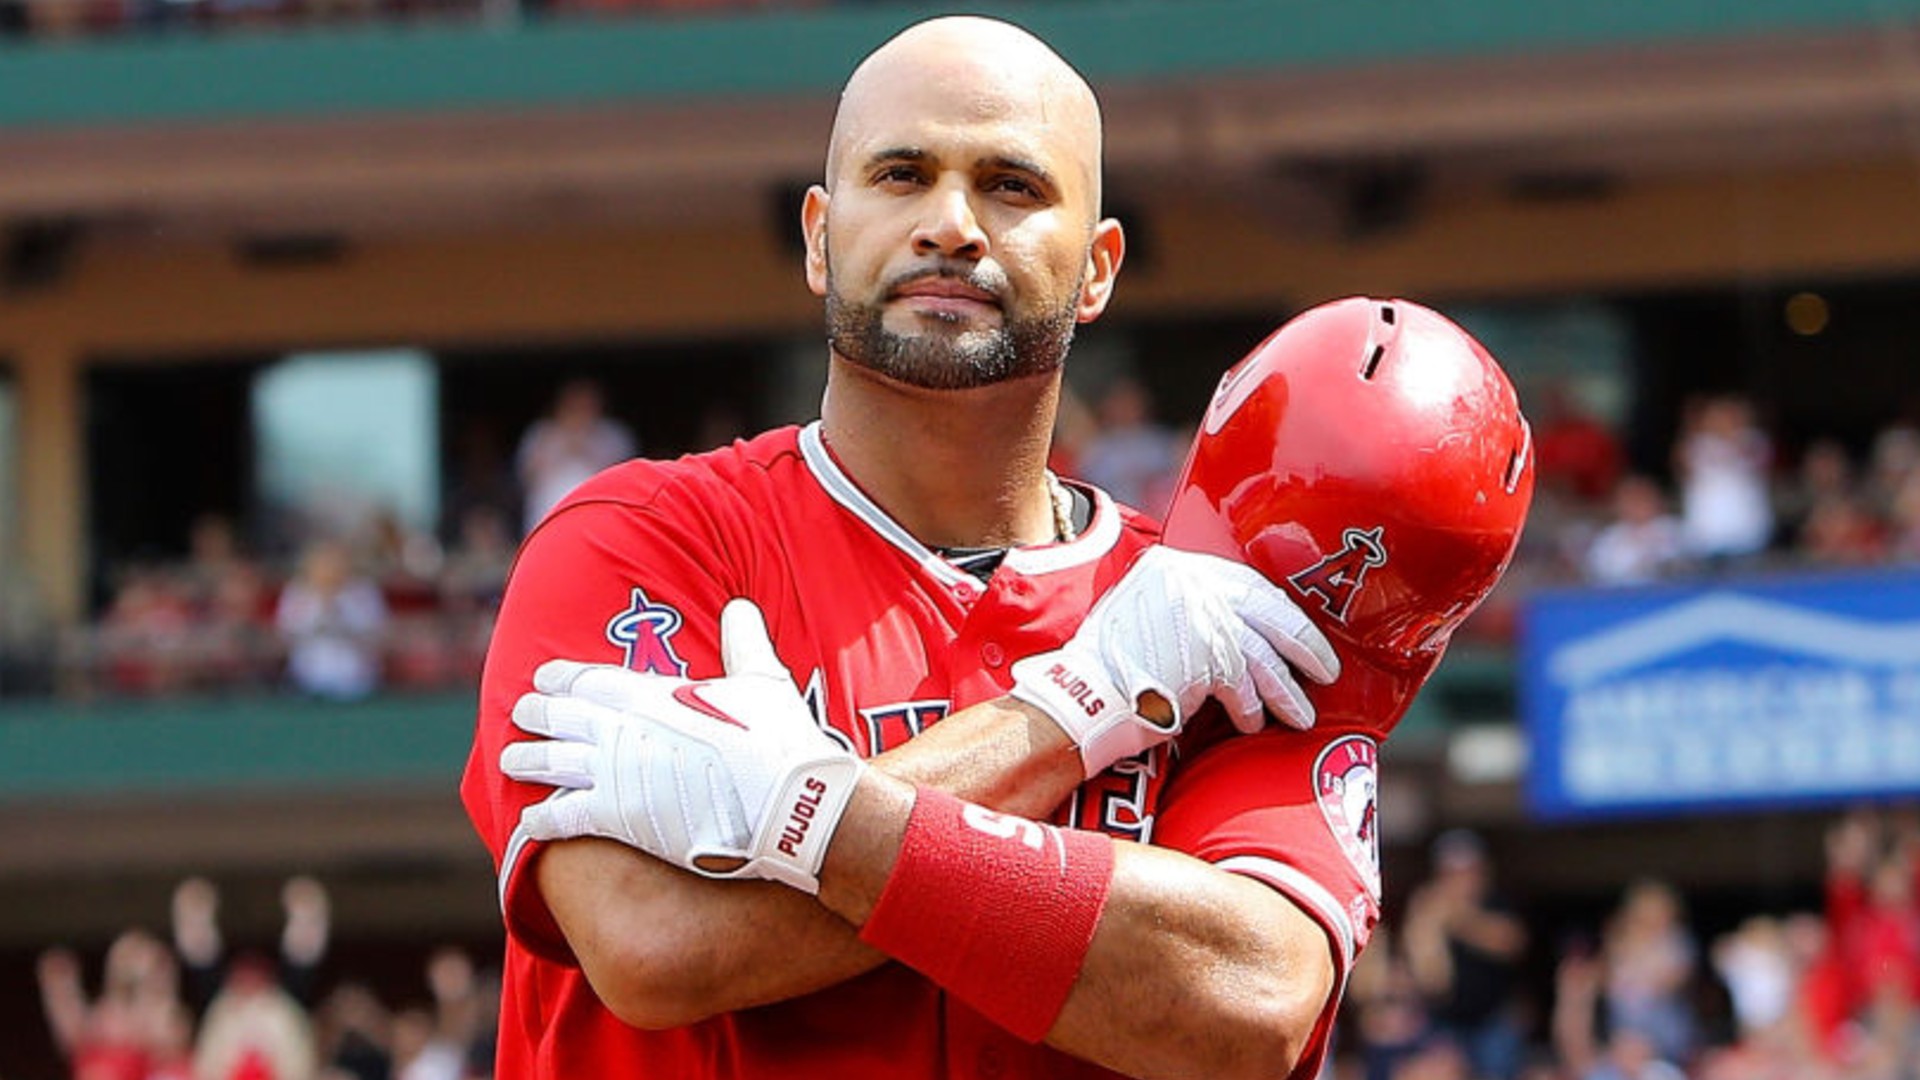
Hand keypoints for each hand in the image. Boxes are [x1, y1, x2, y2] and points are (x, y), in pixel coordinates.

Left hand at [501, 599, 861, 893]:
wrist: (786, 801)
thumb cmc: (779, 739)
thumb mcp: (762, 679)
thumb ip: (743, 641)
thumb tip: (739, 608)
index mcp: (653, 692)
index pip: (591, 678)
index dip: (563, 677)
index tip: (544, 676)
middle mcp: (623, 727)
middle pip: (564, 715)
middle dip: (538, 712)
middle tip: (520, 711)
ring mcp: (615, 772)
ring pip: (554, 762)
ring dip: (528, 759)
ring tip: (508, 758)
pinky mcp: (618, 817)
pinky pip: (564, 815)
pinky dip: (542, 818)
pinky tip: (527, 820)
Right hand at [1010, 546, 1337, 776]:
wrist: (1079, 700)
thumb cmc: (1109, 670)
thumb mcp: (1142, 614)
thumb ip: (1185, 609)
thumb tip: (1239, 628)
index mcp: (1171, 565)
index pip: (1243, 582)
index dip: (1277, 613)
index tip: (1297, 634)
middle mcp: (1187, 580)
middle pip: (1265, 610)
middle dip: (1302, 644)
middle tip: (1326, 671)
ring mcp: (1199, 614)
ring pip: (1261, 653)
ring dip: (1283, 690)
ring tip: (1299, 714)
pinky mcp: (1205, 653)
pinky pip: (1243, 685)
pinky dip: (1251, 708)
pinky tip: (1253, 724)